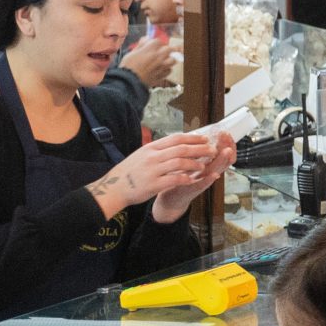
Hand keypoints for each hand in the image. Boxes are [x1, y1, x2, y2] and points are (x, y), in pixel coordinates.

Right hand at [91, 130, 224, 220]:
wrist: (113, 188)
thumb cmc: (129, 172)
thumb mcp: (141, 154)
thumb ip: (157, 149)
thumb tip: (174, 142)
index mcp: (151, 148)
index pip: (175, 138)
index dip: (192, 138)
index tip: (204, 138)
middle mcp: (152, 157)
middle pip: (181, 149)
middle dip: (199, 149)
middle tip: (212, 150)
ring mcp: (153, 170)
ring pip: (179, 163)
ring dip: (194, 164)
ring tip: (204, 165)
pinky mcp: (153, 184)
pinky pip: (173, 179)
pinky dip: (185, 178)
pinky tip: (193, 179)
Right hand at [118, 34, 176, 89]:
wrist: (127, 83)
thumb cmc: (127, 68)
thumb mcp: (131, 53)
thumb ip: (140, 45)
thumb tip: (146, 38)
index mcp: (149, 51)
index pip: (158, 41)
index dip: (155, 42)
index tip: (151, 45)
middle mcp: (157, 58)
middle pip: (169, 49)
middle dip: (165, 49)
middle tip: (160, 51)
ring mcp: (161, 67)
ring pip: (173, 60)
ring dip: (169, 59)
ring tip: (163, 60)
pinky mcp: (161, 76)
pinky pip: (169, 70)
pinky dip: (166, 69)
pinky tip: (160, 69)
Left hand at [150, 130, 235, 221]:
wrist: (171, 198)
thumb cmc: (181, 177)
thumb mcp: (191, 161)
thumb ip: (198, 151)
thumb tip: (204, 135)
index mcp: (208, 164)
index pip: (224, 152)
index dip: (227, 143)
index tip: (226, 132)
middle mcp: (209, 172)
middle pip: (224, 159)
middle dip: (227, 146)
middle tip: (226, 136)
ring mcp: (202, 180)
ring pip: (216, 169)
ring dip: (222, 160)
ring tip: (227, 151)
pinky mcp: (193, 189)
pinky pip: (204, 184)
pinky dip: (210, 179)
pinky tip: (215, 174)